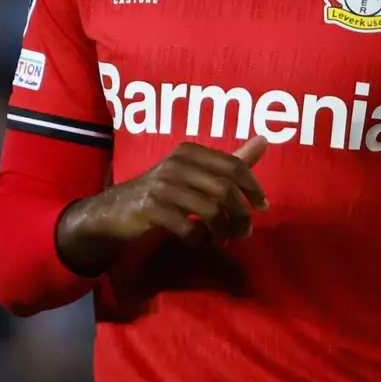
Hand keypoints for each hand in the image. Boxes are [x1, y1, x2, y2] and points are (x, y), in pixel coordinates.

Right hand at [57, 137, 268, 273]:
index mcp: (190, 152)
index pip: (234, 166)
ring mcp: (163, 187)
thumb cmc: (163, 191)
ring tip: (224, 238)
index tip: (263, 207)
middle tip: (245, 231)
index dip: (253, 188)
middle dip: (241, 215)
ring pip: (210, 211)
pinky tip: (201, 241)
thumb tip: (265, 140)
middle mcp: (177, 164)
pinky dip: (201, 239)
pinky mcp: (152, 210)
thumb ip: (231, 161)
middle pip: (225, 190)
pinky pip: (189, 229)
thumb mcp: (196, 172)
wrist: (115, 210)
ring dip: (223, 230)